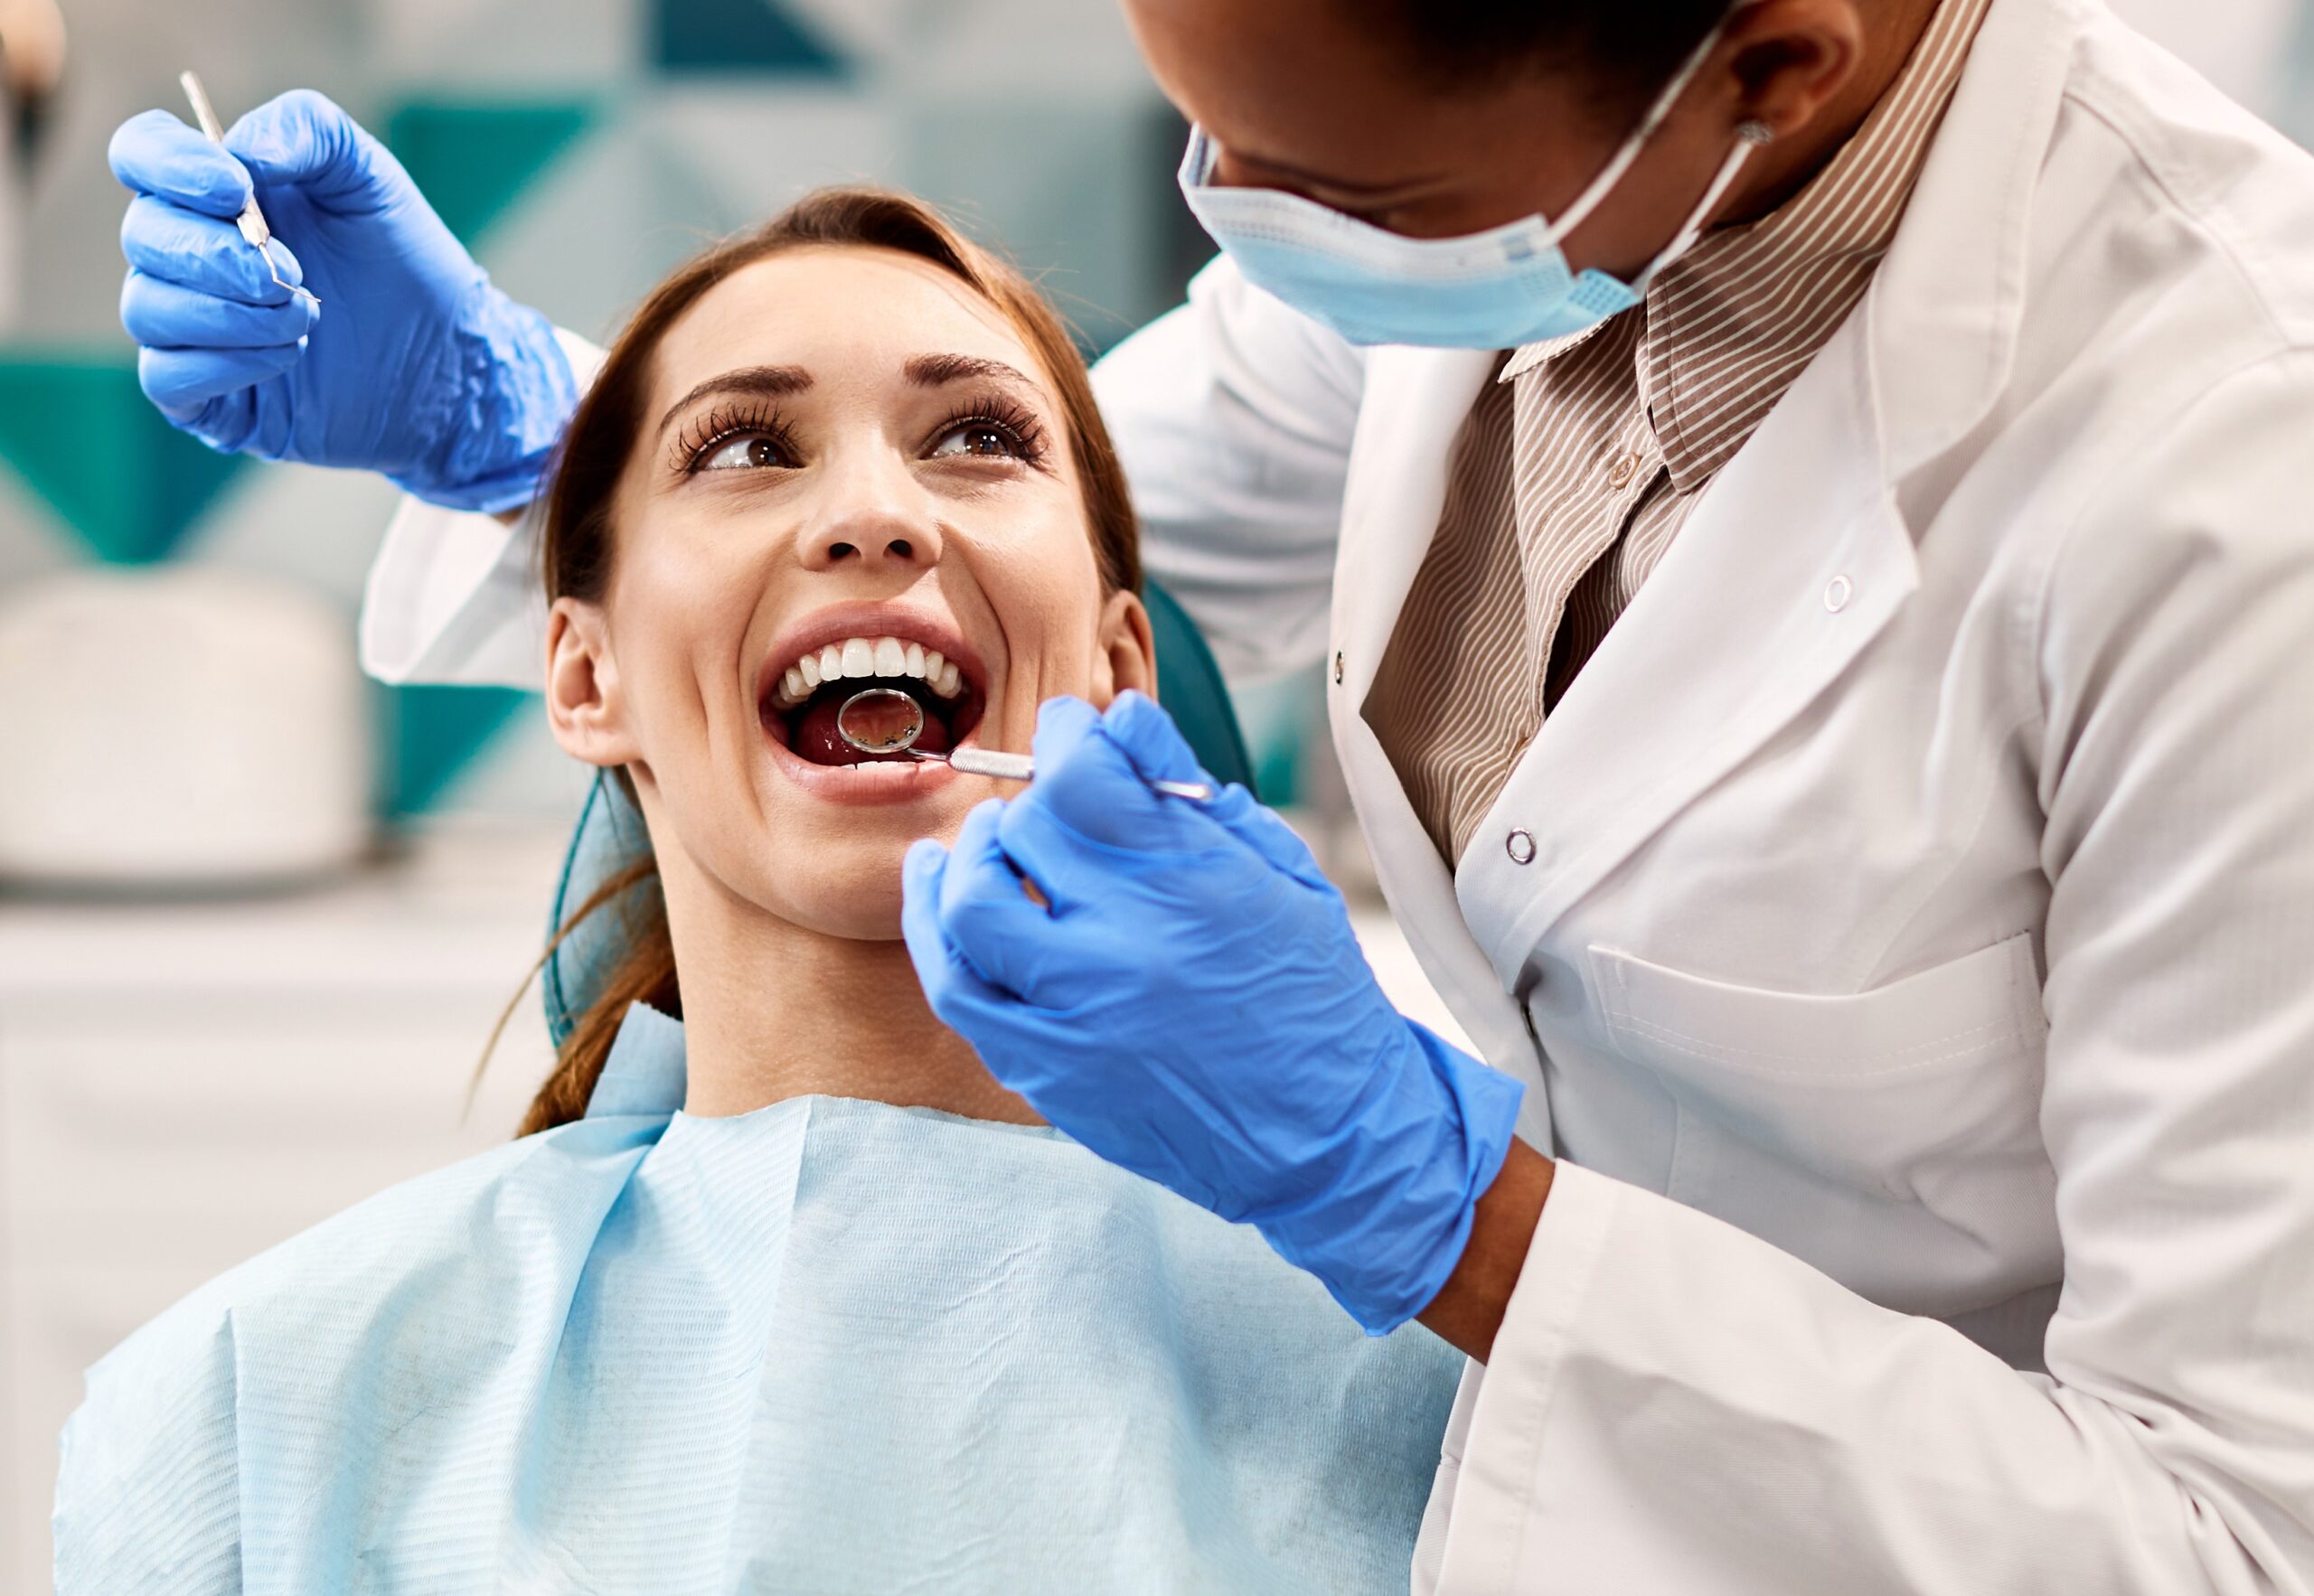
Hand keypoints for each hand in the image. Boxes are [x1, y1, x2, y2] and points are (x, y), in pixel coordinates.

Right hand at [109, 90, 575, 510]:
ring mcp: (193, 330)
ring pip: (147, 309)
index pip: (141, 154)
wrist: (448, 357)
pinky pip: (165, 378)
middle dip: (218, 254)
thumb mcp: (368, 176)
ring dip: (231, 313)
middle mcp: (189, 256)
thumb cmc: (402, 261)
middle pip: (142, 235)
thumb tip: (242, 151)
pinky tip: (289, 357)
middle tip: (296, 271)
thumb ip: (307, 131)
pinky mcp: (210, 399)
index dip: (169, 164)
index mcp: (213, 193)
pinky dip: (222, 364)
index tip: (236, 189)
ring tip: (308, 316)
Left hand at [902, 693, 1525, 1332]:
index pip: (1085, 773)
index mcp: (1195, 883)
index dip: (1069, 734)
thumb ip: (1193, 796)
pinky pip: (958, 987)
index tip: (1073, 730)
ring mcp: (1078, 1012)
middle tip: (1054, 799)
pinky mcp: (1047, 1069)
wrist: (1330, 1141)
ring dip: (973, 853)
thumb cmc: (1316, 1000)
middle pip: (1029, 827)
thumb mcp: (1284, 875)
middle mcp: (1128, 943)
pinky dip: (935, 926)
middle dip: (1036, 795)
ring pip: (973, 901)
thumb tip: (1121, 720)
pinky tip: (938, 889)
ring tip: (988, 838)